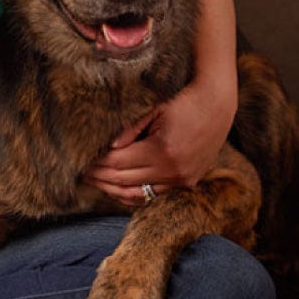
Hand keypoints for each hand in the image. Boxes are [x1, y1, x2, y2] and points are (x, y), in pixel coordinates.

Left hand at [82, 74, 234, 206]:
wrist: (217, 106)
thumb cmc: (182, 102)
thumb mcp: (153, 110)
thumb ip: (129, 131)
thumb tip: (108, 149)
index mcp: (161, 150)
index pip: (118, 162)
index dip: (97, 163)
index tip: (82, 160)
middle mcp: (172, 170)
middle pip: (124, 180)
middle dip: (100, 177)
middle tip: (81, 172)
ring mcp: (181, 179)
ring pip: (137, 193)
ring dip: (113, 189)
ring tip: (95, 182)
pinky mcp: (186, 183)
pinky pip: (153, 195)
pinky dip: (133, 194)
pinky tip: (117, 189)